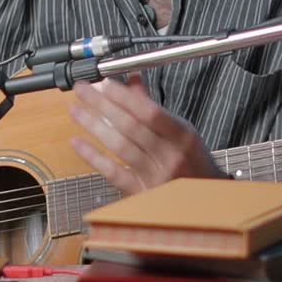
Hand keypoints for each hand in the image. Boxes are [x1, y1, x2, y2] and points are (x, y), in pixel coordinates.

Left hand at [70, 73, 224, 194]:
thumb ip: (153, 107)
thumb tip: (132, 81)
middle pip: (130, 127)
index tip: (106, 84)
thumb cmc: (193, 162)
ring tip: (76, 111)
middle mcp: (169, 156)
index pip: (150, 112)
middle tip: (83, 91)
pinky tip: (79, 143)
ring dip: (94, 126)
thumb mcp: (182, 131)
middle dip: (102, 105)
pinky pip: (114, 173)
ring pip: (120, 147)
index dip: (125, 97)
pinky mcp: (141, 193)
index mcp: (182, 137)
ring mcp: (154, 176)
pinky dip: (94, 157)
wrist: (204, 200)